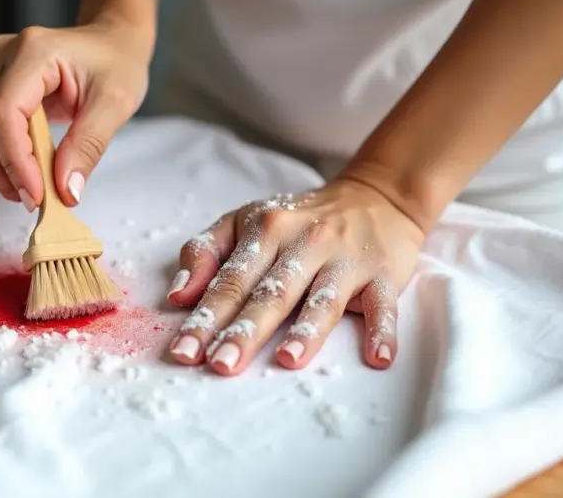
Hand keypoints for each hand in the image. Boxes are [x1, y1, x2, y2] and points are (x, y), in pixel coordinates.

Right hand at [0, 20, 151, 210]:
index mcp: (34, 51)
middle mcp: (5, 56)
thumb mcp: (116, 104)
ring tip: (35, 189)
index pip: (4, 112)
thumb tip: (65, 190)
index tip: (37, 194)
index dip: (14, 160)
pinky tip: (30, 172)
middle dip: (5, 171)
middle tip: (37, 200)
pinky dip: (4, 159)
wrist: (112, 42)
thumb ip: (88, 147)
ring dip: (1, 170)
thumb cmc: (117, 62)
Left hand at [164, 178, 424, 375]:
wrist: (374, 197)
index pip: (229, 281)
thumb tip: (177, 295)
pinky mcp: (384, 275)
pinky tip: (377, 358)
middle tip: (221, 365)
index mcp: (264, 231)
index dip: (205, 317)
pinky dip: (383, 330)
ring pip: (323, 300)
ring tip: (286, 360)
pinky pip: (385, 305)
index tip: (183, 352)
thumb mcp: (242, 221)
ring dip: (306, 331)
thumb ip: (204, 252)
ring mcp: (346, 260)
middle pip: (270, 293)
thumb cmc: (296, 219)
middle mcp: (304, 244)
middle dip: (244, 331)